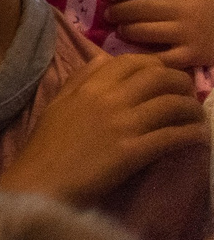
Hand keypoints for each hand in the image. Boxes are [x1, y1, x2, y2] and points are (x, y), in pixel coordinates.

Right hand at [0, 52, 207, 204]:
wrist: (43, 180)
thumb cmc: (47, 144)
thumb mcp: (58, 102)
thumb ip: (80, 78)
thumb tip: (104, 59)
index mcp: (90, 86)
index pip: (133, 61)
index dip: (157, 65)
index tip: (165, 77)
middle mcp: (109, 99)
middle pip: (159, 77)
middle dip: (182, 83)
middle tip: (188, 95)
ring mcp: (123, 125)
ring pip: (172, 104)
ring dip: (192, 109)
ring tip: (196, 118)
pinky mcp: (134, 152)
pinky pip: (173, 136)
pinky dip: (191, 134)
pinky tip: (197, 137)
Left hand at [108, 0, 213, 67]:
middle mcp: (181, 9)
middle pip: (139, 8)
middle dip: (118, 10)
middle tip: (108, 14)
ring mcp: (186, 33)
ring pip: (145, 30)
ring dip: (127, 30)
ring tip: (120, 30)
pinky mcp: (192, 55)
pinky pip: (162, 57)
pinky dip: (147, 57)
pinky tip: (137, 54)